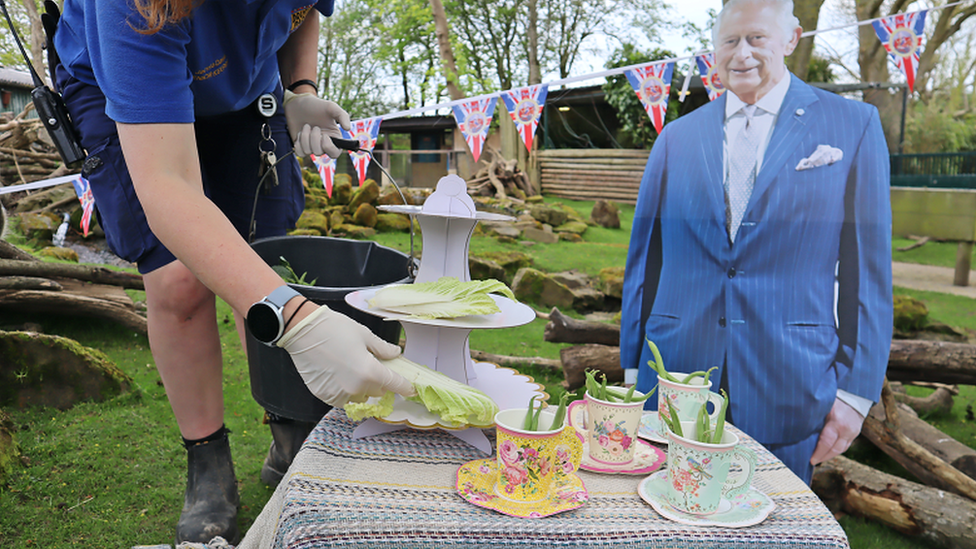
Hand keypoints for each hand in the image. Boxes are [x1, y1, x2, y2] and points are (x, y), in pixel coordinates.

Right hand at [276, 305, 414, 406]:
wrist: (302, 331)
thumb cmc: (334, 329)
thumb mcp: (364, 335)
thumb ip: (382, 349)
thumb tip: (396, 354)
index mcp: (370, 372)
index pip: (395, 385)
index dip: (405, 387)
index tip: (410, 388)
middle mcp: (356, 388)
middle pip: (377, 392)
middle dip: (379, 381)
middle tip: (372, 366)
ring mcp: (339, 394)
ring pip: (360, 397)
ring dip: (361, 388)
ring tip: (352, 369)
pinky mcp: (325, 396)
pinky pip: (342, 399)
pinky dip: (344, 391)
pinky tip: (339, 374)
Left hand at [282, 90, 350, 158]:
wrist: (299, 104)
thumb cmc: (316, 106)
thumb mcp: (331, 107)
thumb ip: (343, 116)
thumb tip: (348, 128)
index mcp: (333, 138)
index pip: (335, 153)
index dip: (329, 148)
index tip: (325, 136)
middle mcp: (323, 144)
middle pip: (319, 152)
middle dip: (314, 138)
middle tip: (314, 126)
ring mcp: (311, 146)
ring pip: (308, 151)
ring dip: (304, 137)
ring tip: (306, 126)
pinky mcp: (301, 147)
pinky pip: (299, 153)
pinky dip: (298, 143)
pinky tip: (300, 133)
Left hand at [810, 398, 863, 464]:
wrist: (855, 396)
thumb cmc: (834, 399)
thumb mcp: (824, 405)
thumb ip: (815, 416)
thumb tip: (798, 426)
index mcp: (836, 421)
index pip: (826, 442)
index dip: (818, 453)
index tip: (811, 460)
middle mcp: (846, 429)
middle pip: (835, 449)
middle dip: (823, 457)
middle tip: (813, 462)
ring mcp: (853, 432)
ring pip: (841, 450)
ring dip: (830, 455)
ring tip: (819, 458)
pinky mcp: (856, 433)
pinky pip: (846, 446)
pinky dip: (837, 450)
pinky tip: (828, 452)